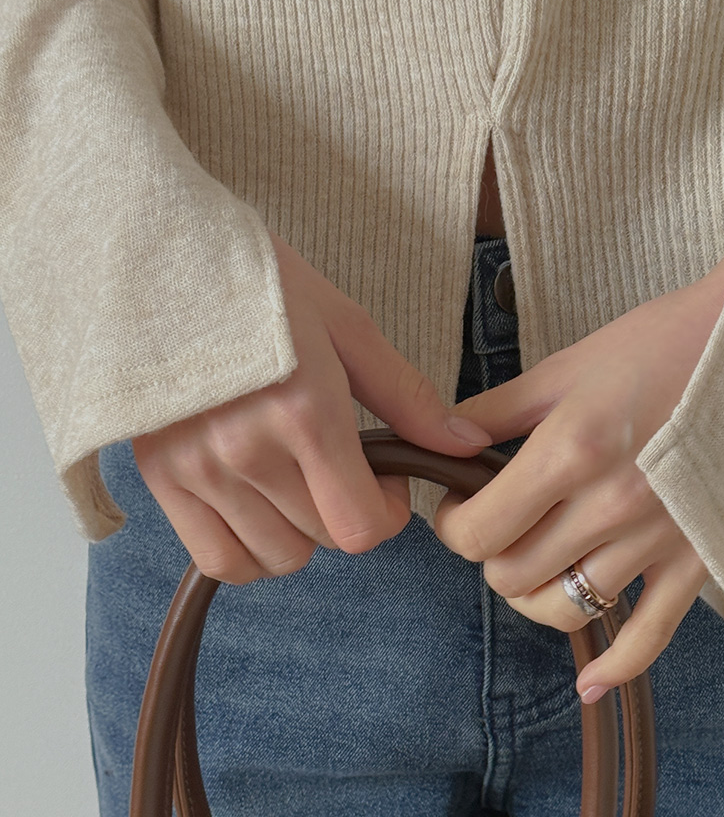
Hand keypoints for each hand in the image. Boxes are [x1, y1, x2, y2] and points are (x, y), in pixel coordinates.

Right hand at [132, 230, 491, 583]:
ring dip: (299, 534)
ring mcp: (200, 469)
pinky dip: (247, 552)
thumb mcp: (347, 329)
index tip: (384, 483)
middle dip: (346, 513)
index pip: (360, 526)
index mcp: (305, 413)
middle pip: (322, 541)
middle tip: (338, 469)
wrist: (164, 257)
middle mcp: (250, 451)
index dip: (386, 514)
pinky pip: (217, 559)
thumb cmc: (261, 285)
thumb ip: (407, 398)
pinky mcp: (162, 477)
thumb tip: (467, 445)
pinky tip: (258, 512)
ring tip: (295, 483)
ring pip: (275, 558)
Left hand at [434, 240, 723, 699]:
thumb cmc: (660, 344)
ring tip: (536, 561)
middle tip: (498, 524)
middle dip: (490, 555)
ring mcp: (658, 541)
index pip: (479, 531)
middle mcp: (611, 506)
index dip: (452, 526)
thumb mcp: (565, 367)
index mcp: (570, 451)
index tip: (457, 507)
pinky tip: (589, 683)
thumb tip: (438, 446)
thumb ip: (492, 414)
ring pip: (565, 610)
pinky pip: (650, 637)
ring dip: (534, 594)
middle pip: (512, 576)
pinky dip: (615, 667)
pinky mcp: (698, 562)